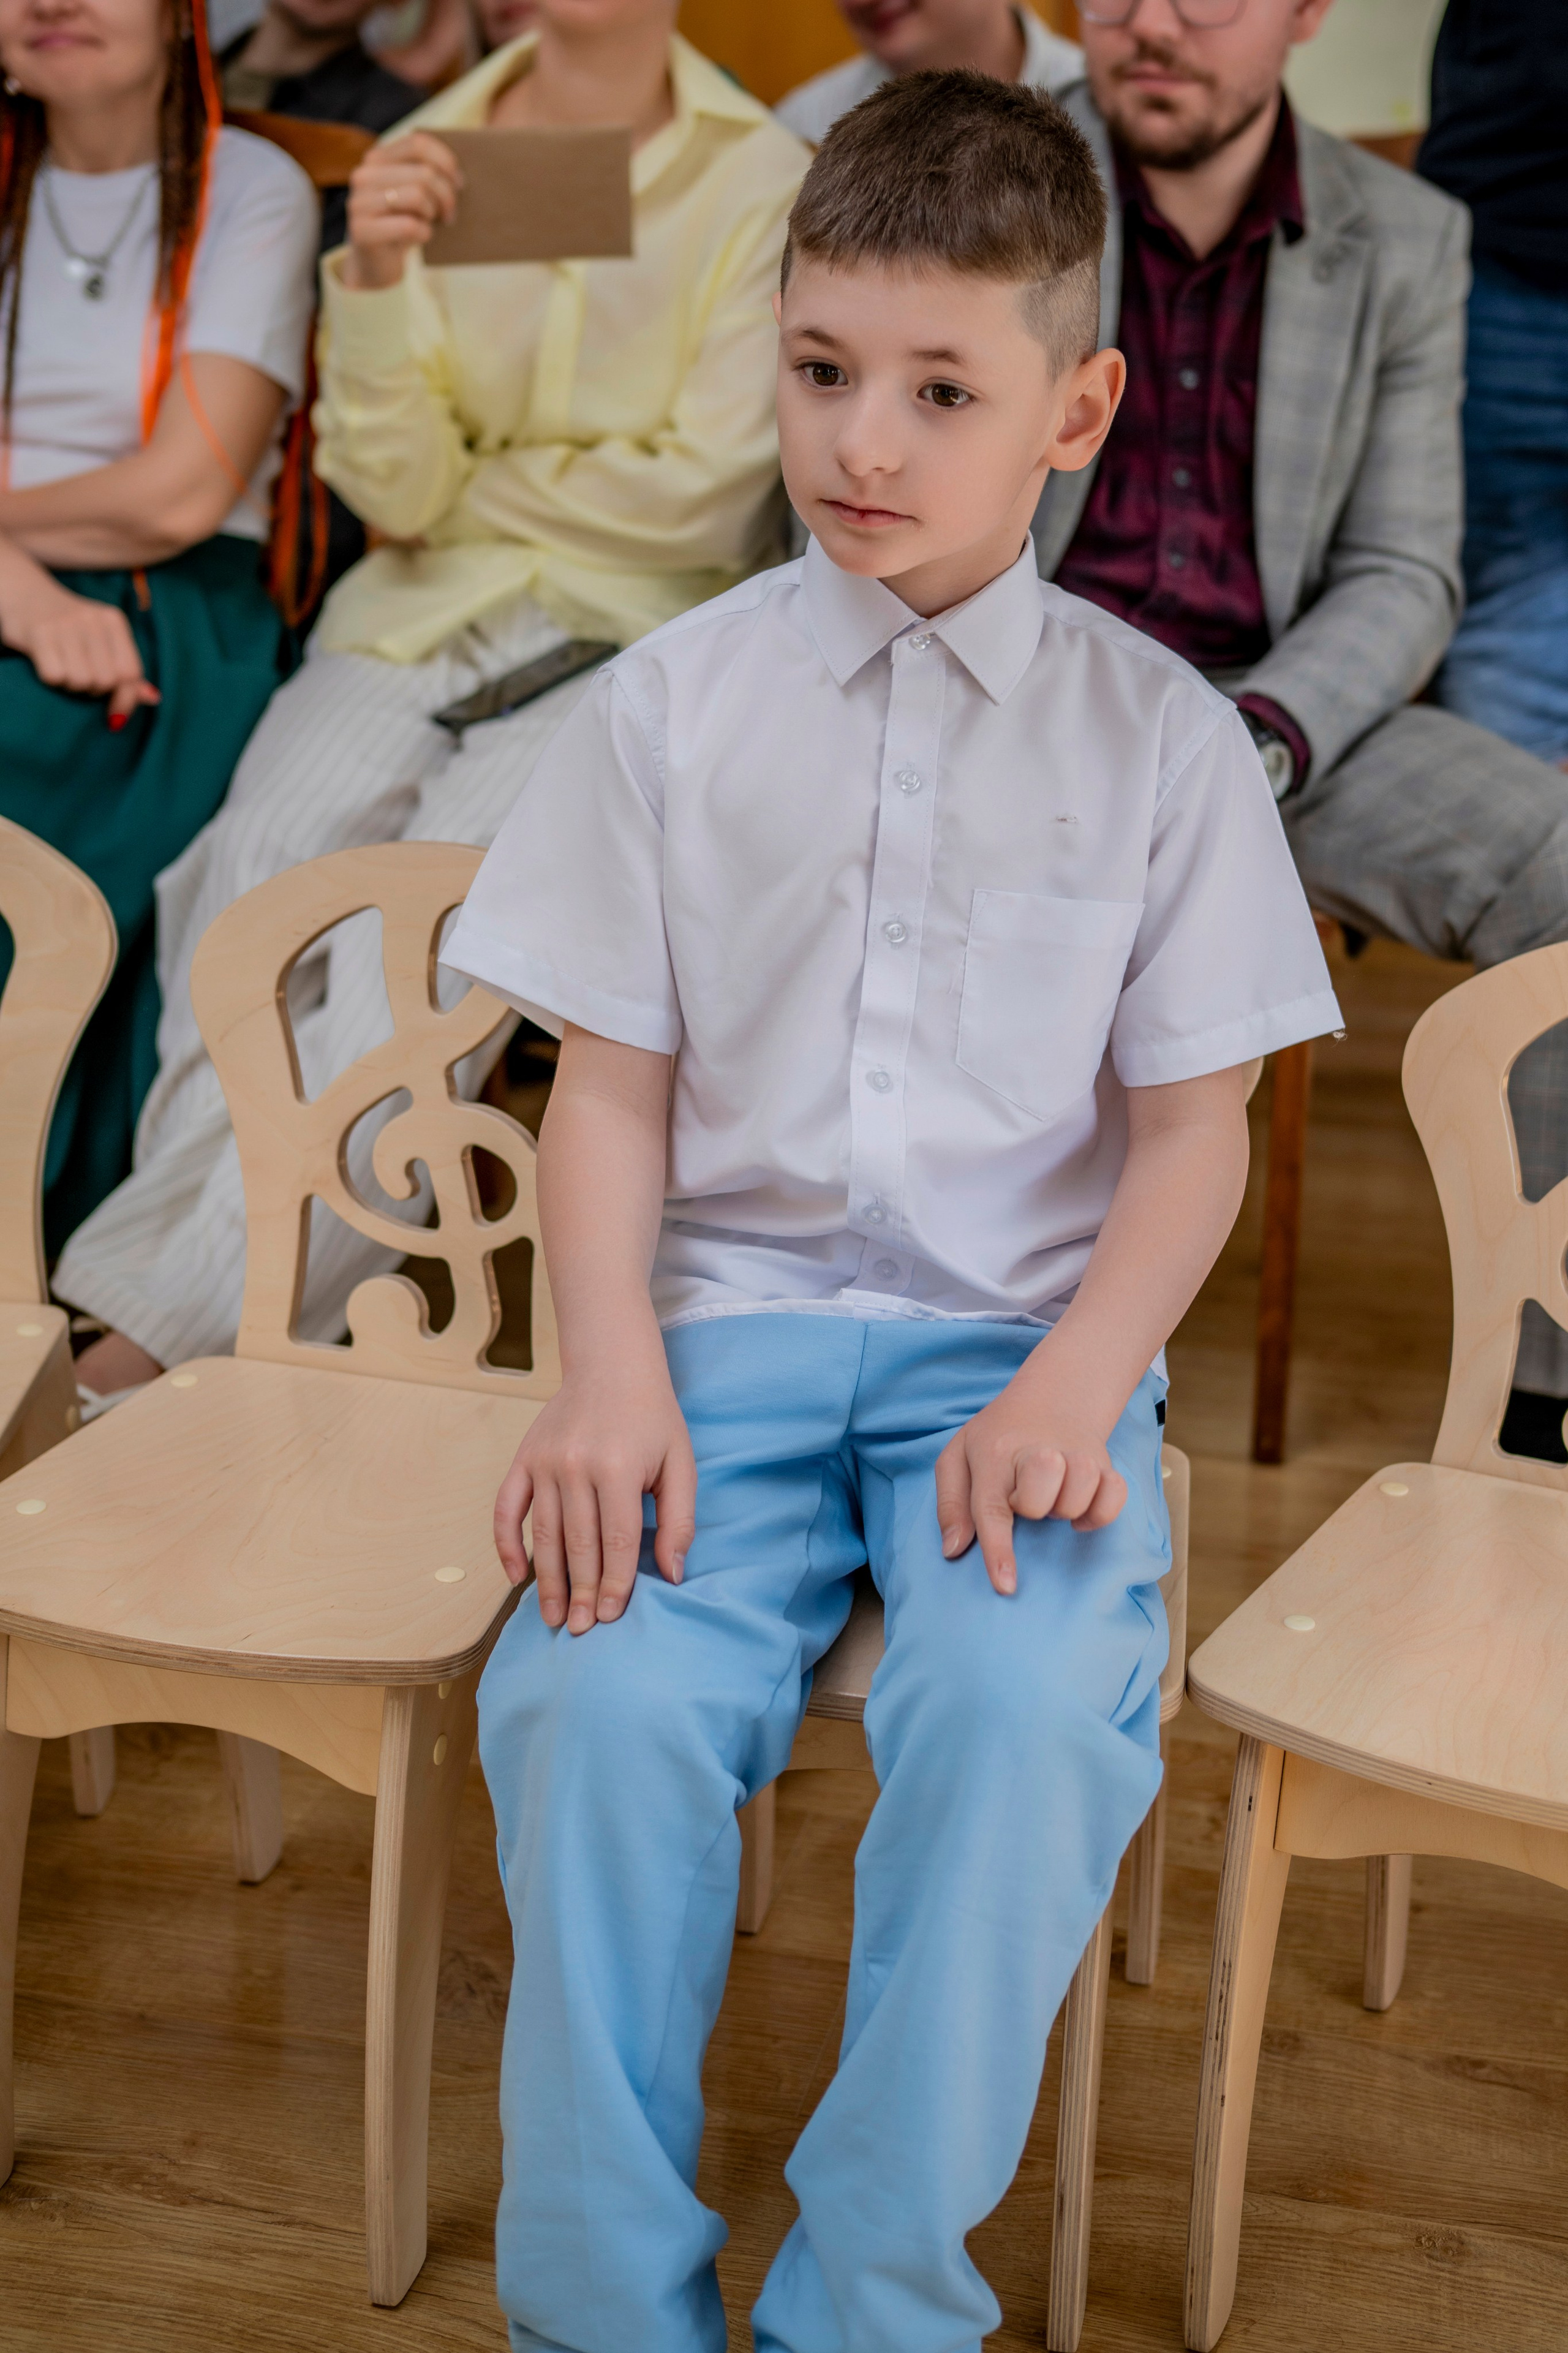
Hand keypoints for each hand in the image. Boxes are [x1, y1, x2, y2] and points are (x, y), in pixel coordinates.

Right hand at [0, 555, 158, 723]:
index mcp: (114, 621)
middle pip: (107, 681)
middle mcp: (92, 620)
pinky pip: (55, 677)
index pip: (131, 672)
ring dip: (72, 685)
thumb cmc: (68, 625)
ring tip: (64, 667)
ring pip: (82, 681)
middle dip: (94, 690)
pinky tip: (48, 663)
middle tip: (80, 677)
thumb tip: (153, 699)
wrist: (24, 594)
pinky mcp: (40, 633)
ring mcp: (65, 625)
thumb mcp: (102, 639)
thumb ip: (125, 667)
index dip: (126, 700)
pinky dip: (51, 679)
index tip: (115, 717)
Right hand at [343, 132, 461, 290]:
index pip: (418, 143)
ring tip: (433, 223)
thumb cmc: (401, 224)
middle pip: (424, 173)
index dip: (445, 162)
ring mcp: (359, 202)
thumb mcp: (413, 194)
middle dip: (446, 195)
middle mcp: (364, 175)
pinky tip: (422, 236)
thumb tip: (459, 175)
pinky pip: (409, 225)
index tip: (458, 183)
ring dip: (433, 213)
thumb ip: (426, 175)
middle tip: (450, 213)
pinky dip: (424, 233)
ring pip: (417, 195)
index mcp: (377, 158)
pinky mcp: (361, 230)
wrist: (376, 264)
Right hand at [493, 1358, 696, 1635]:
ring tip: (551, 1618)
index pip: (617, 1540)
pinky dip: (507, 1544)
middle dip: (579, 1592)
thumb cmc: (653, 1419)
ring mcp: (545, 1462)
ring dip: (546, 1580)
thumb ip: (679, 1519)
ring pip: (544, 1534)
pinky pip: (507, 1508)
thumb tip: (672, 1574)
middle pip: (578, 1544)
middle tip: (579, 1631)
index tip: (611, 1617)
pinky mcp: (524, 1458)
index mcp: (620, 1466)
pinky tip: (516, 1576)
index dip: (614, 1583)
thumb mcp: (681, 1462)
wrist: (611, 1365)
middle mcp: (577, 1465)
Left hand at [935, 1376, 1127, 1595]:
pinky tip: (1081, 1507)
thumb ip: (951, 1505)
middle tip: (1024, 1498)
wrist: (1052, 1396)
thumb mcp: (957, 1458)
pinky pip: (1115, 1495)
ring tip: (1052, 1496)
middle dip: (1032, 1510)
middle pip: (1040, 1500)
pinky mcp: (1104, 1461)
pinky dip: (1100, 1511)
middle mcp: (1037, 1451)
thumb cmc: (997, 1437)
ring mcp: (1075, 1454)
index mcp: (993, 1453)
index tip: (1005, 1585)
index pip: (992, 1508)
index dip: (998, 1550)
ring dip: (1065, 1507)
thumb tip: (953, 1550)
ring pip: (1080, 1494)